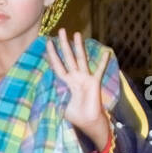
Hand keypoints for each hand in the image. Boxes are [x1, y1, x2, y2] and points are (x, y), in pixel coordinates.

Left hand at [46, 29, 110, 150]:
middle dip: (64, 44)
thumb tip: (45, 94)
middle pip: (68, 57)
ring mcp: (85, 78)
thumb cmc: (75, 115)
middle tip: (61, 30)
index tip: (48, 42)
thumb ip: (56, 96)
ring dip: (79, 47)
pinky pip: (99, 71)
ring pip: (81, 59)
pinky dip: (103, 63)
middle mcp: (76, 77)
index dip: (53, 55)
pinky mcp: (94, 83)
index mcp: (67, 82)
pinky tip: (106, 52)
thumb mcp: (61, 105)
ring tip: (76, 34)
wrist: (88, 122)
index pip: (58, 65)